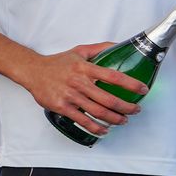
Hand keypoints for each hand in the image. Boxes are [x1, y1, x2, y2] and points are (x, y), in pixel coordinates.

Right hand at [18, 43, 146, 136]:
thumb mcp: (78, 51)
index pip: (113, 76)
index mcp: (84, 68)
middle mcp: (78, 82)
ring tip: (123, 120)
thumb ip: (99, 48)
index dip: (131, 84)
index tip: (143, 89)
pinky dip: (96, 128)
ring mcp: (70, 96)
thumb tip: (119, 46)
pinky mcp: (62, 107)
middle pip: (109, 99)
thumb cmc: (56, 63)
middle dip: (127, 107)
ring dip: (115, 119)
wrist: (32, 71)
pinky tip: (104, 129)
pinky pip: (83, 120)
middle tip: (136, 110)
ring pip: (98, 112)